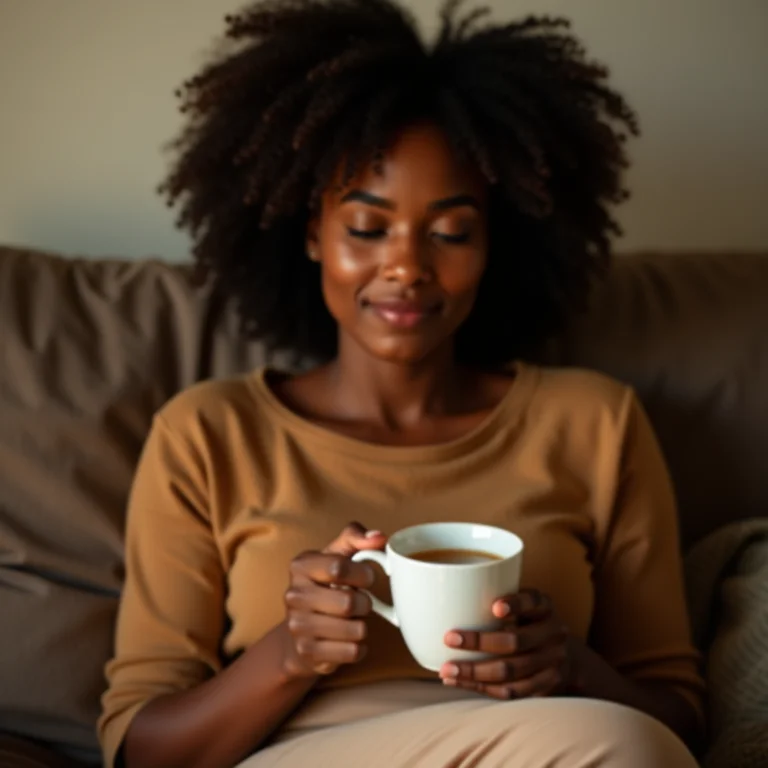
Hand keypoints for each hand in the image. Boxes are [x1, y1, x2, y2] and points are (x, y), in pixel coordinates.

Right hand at [282, 522, 386, 679]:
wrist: (300, 630)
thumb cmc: (326, 585)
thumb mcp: (336, 555)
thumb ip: (356, 538)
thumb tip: (379, 537)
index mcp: (301, 566)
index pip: (339, 567)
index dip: (362, 574)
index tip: (367, 578)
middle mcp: (294, 595)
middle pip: (349, 603)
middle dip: (365, 604)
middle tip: (361, 603)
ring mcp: (298, 626)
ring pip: (354, 630)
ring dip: (362, 626)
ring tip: (352, 621)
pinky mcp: (308, 653)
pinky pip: (352, 652)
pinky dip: (359, 647)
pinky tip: (348, 640)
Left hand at [439, 588, 581, 698]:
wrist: (564, 656)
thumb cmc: (527, 622)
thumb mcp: (523, 604)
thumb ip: (496, 597)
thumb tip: (441, 595)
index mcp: (545, 607)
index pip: (533, 601)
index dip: (516, 604)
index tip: (494, 607)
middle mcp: (554, 634)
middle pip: (516, 641)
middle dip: (479, 642)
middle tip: (449, 639)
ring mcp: (552, 663)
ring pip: (510, 672)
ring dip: (475, 672)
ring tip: (447, 669)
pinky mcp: (544, 688)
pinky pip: (510, 692)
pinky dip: (482, 689)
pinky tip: (459, 682)